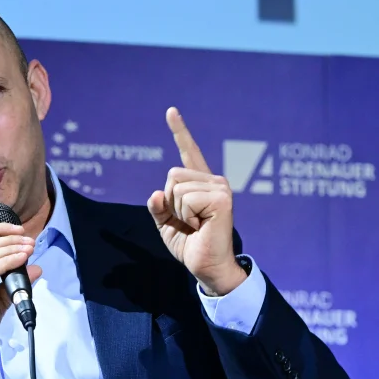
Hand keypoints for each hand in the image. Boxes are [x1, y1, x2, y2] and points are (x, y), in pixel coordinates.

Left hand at [147, 107, 245, 296]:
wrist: (206, 267)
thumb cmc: (190, 244)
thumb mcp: (166, 223)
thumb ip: (158, 206)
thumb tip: (156, 194)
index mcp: (200, 184)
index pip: (188, 152)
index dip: (180, 131)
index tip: (171, 111)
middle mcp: (214, 181)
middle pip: (172, 176)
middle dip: (170, 203)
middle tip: (189, 221)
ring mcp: (220, 187)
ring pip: (176, 188)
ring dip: (179, 212)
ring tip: (197, 224)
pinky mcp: (222, 198)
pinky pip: (185, 199)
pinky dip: (187, 216)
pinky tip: (202, 226)